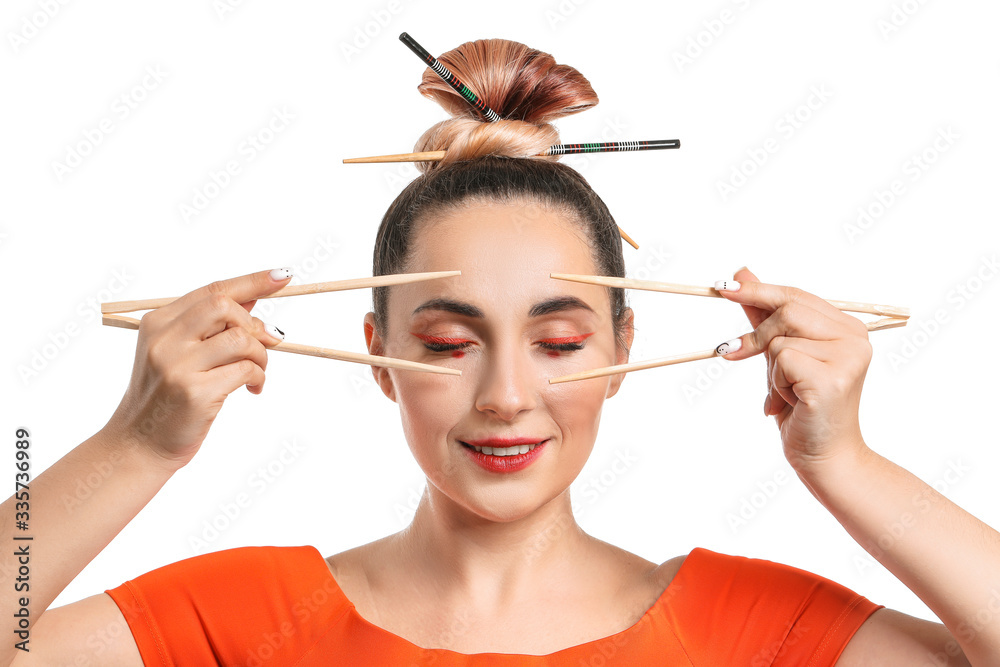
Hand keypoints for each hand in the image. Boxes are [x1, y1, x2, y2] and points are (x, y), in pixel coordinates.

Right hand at [104, 268, 291, 469]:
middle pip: (225, 307)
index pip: (212, 291)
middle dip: (255, 324)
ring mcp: (177, 366)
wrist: (139, 444)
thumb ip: (211, 325)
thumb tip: (254, 297)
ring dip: (261, 355)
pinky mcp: (194, 393)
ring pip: (241, 339)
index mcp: (158, 322)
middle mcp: (164, 339)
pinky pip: (245, 370)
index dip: (252, 281)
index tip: (283, 276)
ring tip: (257, 372)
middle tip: (266, 343)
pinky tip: (252, 388)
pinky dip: (259, 377)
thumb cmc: (167, 397)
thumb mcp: (179, 352)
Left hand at [713, 267, 872, 473]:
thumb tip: (741, 274)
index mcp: (847, 328)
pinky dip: (776, 384)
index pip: (796, 296)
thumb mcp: (780, 356)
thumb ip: (763, 315)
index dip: (757, 290)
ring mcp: (848, 356)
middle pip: (788, 310)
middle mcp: (855, 337)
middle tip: (736, 354)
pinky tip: (793, 402)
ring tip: (789, 393)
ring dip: (771, 370)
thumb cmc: (802, 408)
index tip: (723, 286)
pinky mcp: (833, 377)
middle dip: (757, 336)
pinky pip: (782, 360)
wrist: (824, 456)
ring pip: (780, 338)